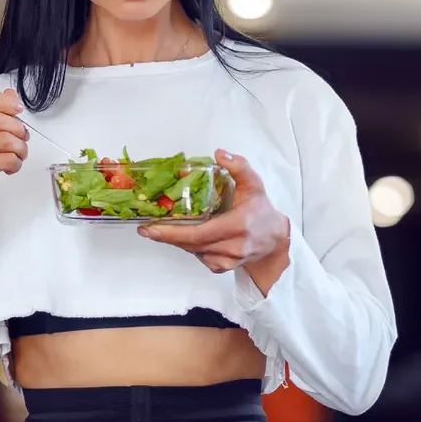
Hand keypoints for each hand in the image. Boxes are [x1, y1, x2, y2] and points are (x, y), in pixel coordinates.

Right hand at [0, 89, 27, 220]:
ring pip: (4, 139)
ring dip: (20, 147)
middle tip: (23, 139)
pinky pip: (5, 158)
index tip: (18, 109)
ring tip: (19, 155)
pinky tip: (11, 167)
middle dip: (17, 128)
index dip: (3, 102)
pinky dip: (16, 162)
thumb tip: (10, 95)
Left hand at [139, 151, 290, 291]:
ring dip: (176, 241)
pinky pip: (199, 257)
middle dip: (166, 237)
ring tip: (159, 230)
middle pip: (191, 244)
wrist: (275, 240)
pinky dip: (190, 246)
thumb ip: (239, 167)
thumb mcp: (254, 184)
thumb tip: (220, 154)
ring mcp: (228, 260)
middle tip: (146, 229)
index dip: (172, 232)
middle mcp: (232, 247)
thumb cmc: (261, 211)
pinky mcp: (223, 267)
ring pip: (193, 251)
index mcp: (238, 226)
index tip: (151, 228)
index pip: (199, 233)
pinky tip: (184, 237)